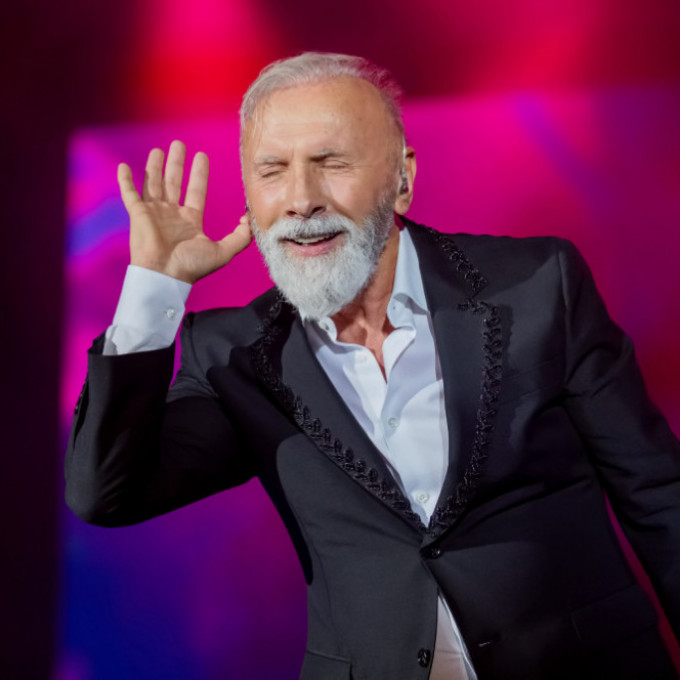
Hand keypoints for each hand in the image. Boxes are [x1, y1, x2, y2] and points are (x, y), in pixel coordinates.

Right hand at [117, 140, 252, 282]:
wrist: (165, 275)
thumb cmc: (191, 266)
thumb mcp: (224, 251)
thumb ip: (240, 236)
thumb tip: (249, 218)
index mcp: (190, 221)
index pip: (196, 191)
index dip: (198, 174)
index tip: (201, 156)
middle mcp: (171, 215)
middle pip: (173, 183)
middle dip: (177, 163)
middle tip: (179, 144)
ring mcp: (153, 214)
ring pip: (153, 184)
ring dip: (154, 167)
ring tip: (158, 150)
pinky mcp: (137, 215)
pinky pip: (129, 194)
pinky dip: (125, 181)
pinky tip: (123, 167)